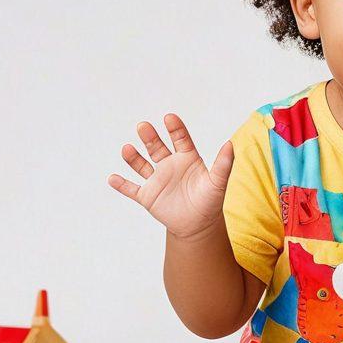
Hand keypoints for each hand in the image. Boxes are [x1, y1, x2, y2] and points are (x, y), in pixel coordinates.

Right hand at [108, 114, 233, 239]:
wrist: (198, 225)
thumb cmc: (210, 201)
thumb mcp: (218, 182)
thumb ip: (224, 163)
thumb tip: (230, 144)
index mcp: (187, 158)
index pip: (180, 139)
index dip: (175, 128)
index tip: (169, 118)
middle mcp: (169, 165)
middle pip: (157, 147)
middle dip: (150, 137)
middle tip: (143, 126)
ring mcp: (157, 180)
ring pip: (142, 165)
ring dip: (133, 157)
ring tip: (127, 149)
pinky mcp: (147, 196)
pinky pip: (132, 189)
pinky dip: (122, 185)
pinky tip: (112, 178)